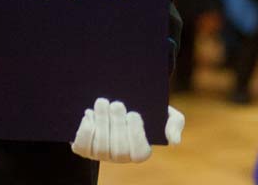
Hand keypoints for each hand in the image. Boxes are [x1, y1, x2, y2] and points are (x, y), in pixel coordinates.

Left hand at [70, 98, 184, 162]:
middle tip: (116, 104)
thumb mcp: (164, 113)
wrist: (115, 101)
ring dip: (101, 122)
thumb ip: (174, 123)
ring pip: (100, 146)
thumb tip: (174, 141)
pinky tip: (89, 114)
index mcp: (140, 151)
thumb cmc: (145, 109)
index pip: (139, 153)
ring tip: (102, 102)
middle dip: (117, 125)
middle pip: (118, 149)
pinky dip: (85, 130)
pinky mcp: (84, 149)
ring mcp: (101, 154)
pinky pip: (82, 146)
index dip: (136, 134)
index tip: (134, 113)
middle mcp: (120, 157)